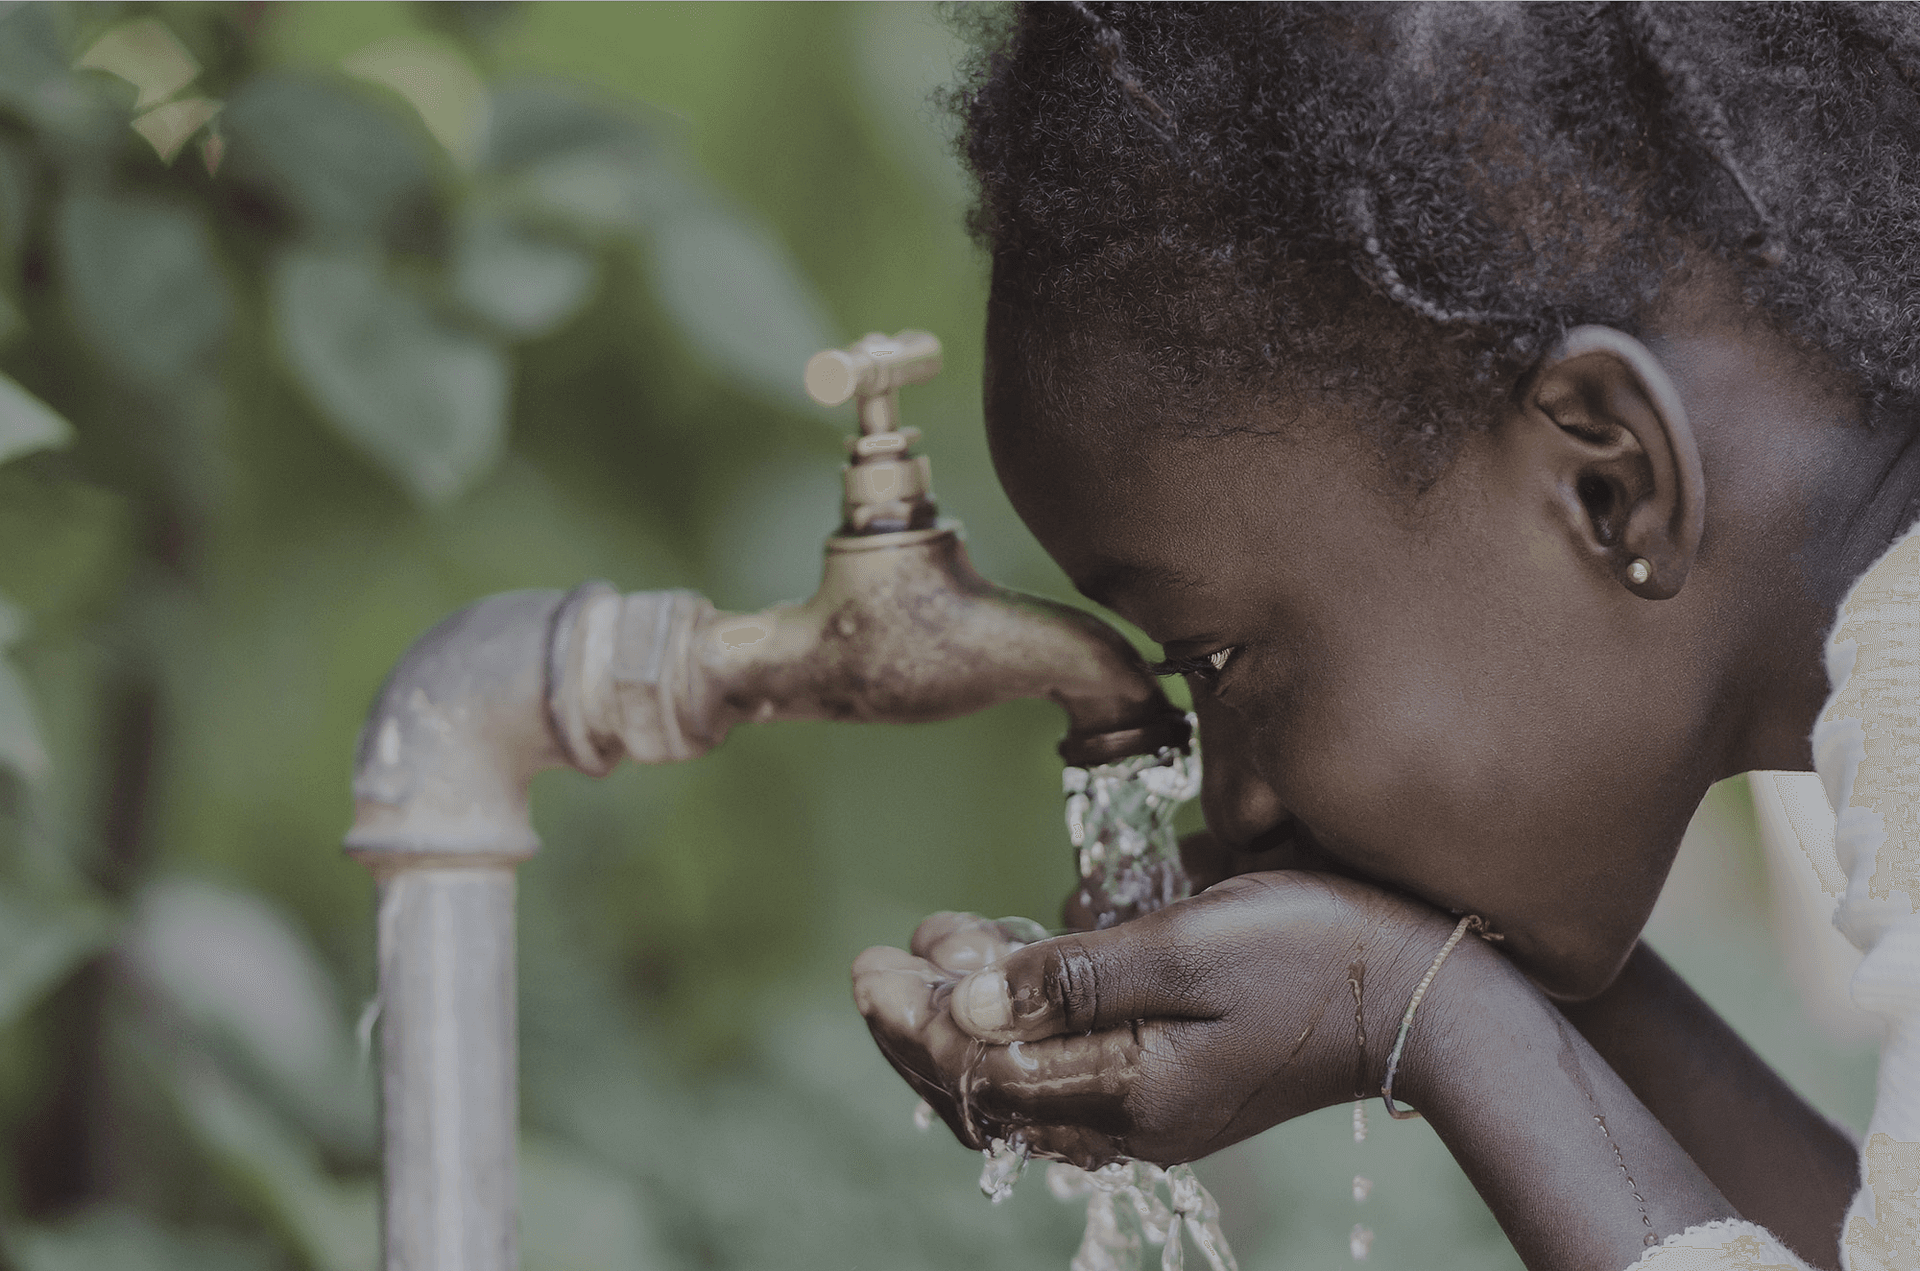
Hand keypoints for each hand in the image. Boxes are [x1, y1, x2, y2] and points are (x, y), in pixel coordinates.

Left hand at [852, 873, 1460, 1167]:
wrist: (1428, 996)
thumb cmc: (1315, 951)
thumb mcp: (1189, 946)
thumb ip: (1071, 979)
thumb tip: (961, 1000)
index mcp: (1123, 1091)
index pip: (976, 1071)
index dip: (911, 1018)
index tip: (868, 962)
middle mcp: (1129, 1119)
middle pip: (989, 1087)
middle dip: (926, 1021)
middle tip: (882, 959)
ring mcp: (1155, 1109)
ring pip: (1026, 1078)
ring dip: (974, 1016)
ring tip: (942, 942)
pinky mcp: (1178, 1086)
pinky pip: (1072, 1070)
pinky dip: (1029, 1024)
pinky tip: (1018, 967)